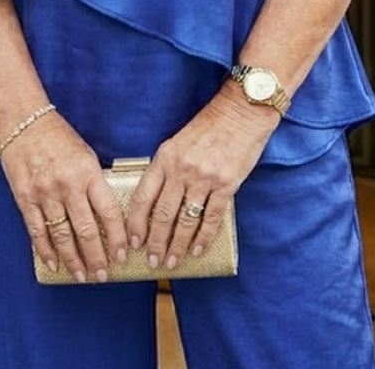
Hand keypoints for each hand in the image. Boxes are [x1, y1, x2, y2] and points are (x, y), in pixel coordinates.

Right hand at [0, 111, 127, 281]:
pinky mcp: (26, 199)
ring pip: (63, 237)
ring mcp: (45, 194)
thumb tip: (108, 216)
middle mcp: (68, 185)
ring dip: (74, 260)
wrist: (23, 122)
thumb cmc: (59, 138)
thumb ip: (95, 183)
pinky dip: (46, 251)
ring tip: (83, 276)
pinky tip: (55, 264)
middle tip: (103, 275)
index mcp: (88, 172)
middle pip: (86, 231)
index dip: (118, 237)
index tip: (124, 254)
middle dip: (97, 258)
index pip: (109, 211)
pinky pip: (38, 232)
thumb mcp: (86, 155)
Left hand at [124, 84, 279, 269]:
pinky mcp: (226, 185)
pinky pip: (211, 218)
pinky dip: (203, 238)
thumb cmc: (208, 126)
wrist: (241, 112)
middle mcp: (181, 169)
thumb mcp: (178, 142)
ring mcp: (204, 178)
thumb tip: (156, 202)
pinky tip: (197, 250)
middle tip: (153, 262)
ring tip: (173, 262)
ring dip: (177, 246)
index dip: (136, 223)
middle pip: (163, 215)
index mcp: (165, 157)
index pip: (143, 196)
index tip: (133, 242)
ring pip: (185, 221)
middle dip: (156, 243)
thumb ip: (167, 168)